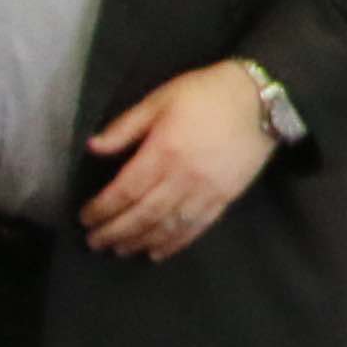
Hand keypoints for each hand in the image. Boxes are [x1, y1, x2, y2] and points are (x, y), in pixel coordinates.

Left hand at [80, 62, 280, 260]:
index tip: (85, 217)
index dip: (102, 208)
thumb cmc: (205, 94)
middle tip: (95, 241)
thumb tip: (93, 147)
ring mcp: (206, 191)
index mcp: (163, 151)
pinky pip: (196, 227)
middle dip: (115, 231)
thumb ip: (126, 126)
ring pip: (167, 226)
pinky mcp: (225, 198)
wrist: (260, 99)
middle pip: (143, 214)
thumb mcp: (159, 99)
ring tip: (120, 250)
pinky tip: (157, 252)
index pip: (125, 190)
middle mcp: (183, 177)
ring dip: (140, 241)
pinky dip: (174, 243)